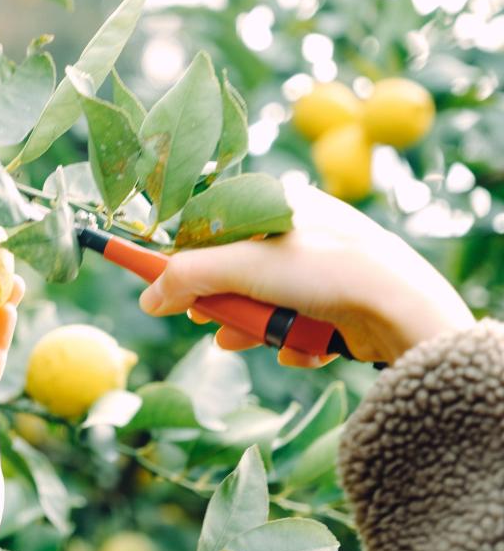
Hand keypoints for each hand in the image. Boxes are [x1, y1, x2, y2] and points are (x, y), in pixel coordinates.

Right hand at [139, 183, 473, 367]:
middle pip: (234, 269)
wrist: (403, 308)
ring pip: (265, 300)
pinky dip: (292, 339)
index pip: (211, 226)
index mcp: (275, 202)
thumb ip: (187, 279)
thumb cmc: (325, 270)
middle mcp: (298, 230)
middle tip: (204, 318)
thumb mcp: (242, 267)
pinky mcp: (340, 302)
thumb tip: (147, 299)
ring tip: (245, 340)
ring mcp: (322, 267)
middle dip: (220, 300)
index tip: (164, 287)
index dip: (185, 259)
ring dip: (252, 326)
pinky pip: (298, 322)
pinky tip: (300, 347)